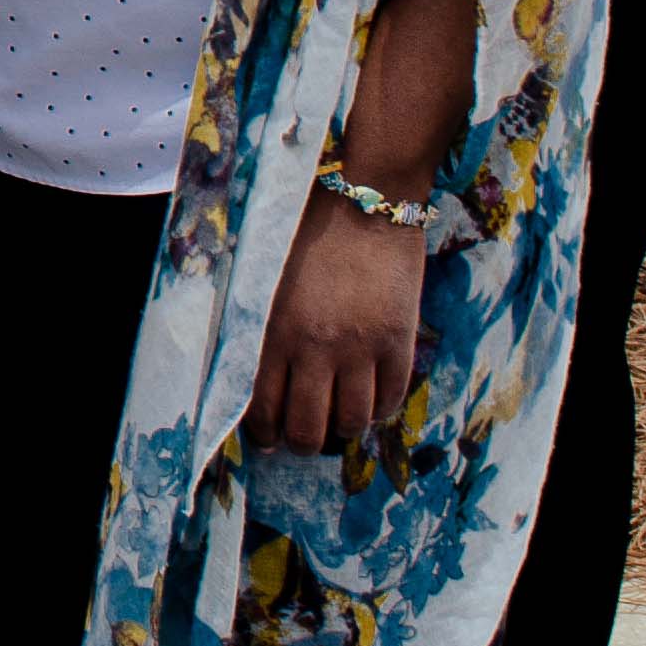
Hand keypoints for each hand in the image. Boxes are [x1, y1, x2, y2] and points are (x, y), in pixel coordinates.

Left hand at [249, 186, 426, 456]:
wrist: (366, 203)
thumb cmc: (306, 233)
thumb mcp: (267, 279)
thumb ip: (258, 326)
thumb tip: (246, 375)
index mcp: (274, 331)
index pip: (263, 408)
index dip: (263, 434)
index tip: (266, 439)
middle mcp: (316, 348)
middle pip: (308, 429)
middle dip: (302, 442)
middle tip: (304, 436)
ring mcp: (361, 349)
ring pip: (352, 422)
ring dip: (343, 429)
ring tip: (339, 419)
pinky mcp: (398, 343)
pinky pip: (390, 399)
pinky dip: (379, 410)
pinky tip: (370, 401)